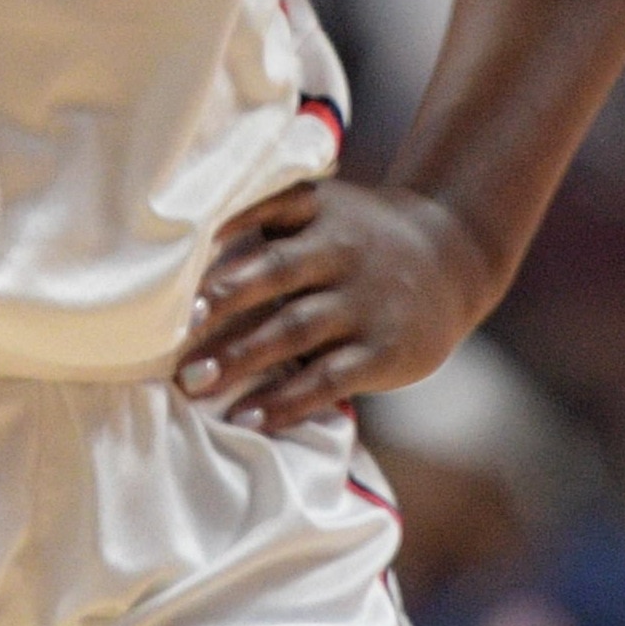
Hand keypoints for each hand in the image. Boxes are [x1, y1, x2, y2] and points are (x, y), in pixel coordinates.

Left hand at [175, 178, 498, 433]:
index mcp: (321, 209)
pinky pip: (328, 379)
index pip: (267, 209)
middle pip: (274, 273)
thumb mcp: (326, 210)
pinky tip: (247, 416)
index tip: (173, 258)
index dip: (223, 229)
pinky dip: (286, 401)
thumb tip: (180, 257)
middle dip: (220, 302)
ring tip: (193, 382)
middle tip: (170, 333)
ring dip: (241, 358)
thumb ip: (268, 221)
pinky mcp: (384, 352)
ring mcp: (365, 302)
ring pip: (295, 331)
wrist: (454, 255)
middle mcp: (343, 250)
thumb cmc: (361, 237)